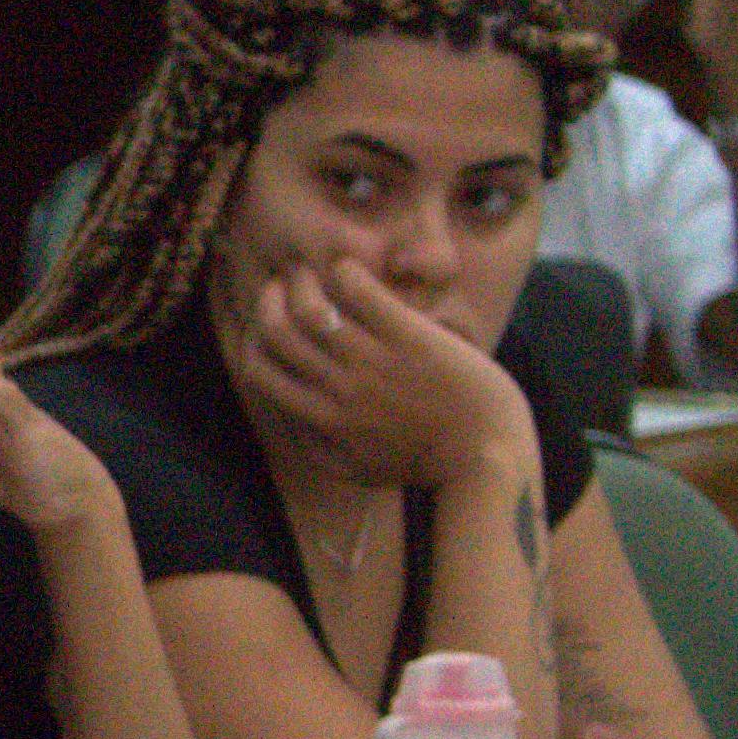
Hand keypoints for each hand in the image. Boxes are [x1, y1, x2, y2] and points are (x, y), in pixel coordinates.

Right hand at [221, 257, 522, 488]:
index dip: (252, 337)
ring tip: (313, 272)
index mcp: (321, 418)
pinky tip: (349, 269)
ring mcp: (374, 361)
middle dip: (270, 299)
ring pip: (311, 308)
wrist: (485, 453)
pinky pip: (363, 294)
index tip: (266, 323)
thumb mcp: (356, 469)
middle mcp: (339, 387)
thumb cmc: (424, 462)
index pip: (258, 368)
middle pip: (277, 331)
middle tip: (283, 285)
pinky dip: (346, 273)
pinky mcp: (411, 338)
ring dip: (303, 281)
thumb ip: (315, 447)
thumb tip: (286, 420)